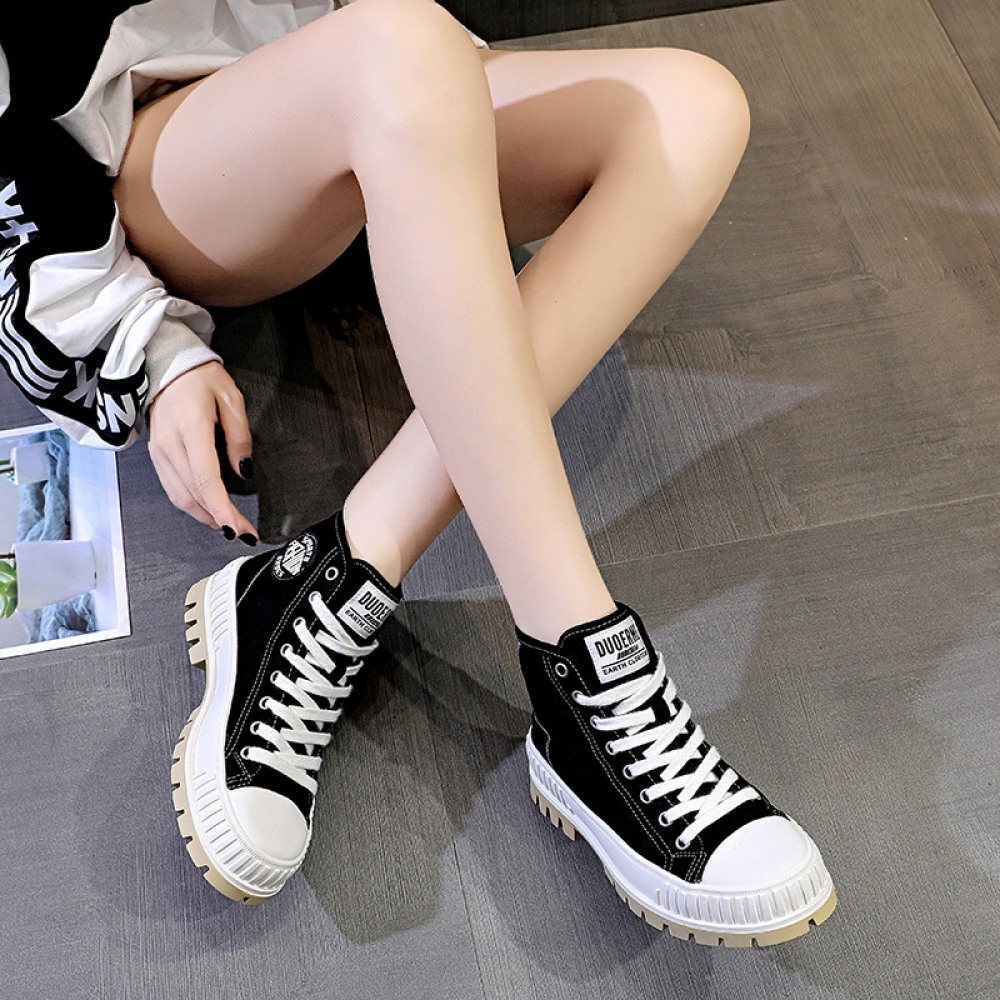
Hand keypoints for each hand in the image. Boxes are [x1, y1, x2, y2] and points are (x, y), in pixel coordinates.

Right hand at [146, 360, 258, 541]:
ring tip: (229, 526)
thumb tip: (243, 471)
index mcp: (190, 428)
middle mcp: (169, 444)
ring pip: (180, 497)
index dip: (221, 508)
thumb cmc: (200, 378)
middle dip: (220, 519)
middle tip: (243, 532)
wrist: (165, 363)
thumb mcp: (232, 399)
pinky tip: (209, 510)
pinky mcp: (156, 456)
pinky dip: (192, 505)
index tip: (238, 527)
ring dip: (205, 517)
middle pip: (193, 494)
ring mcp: (159, 452)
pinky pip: (173, 489)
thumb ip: (239, 437)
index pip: (205, 479)